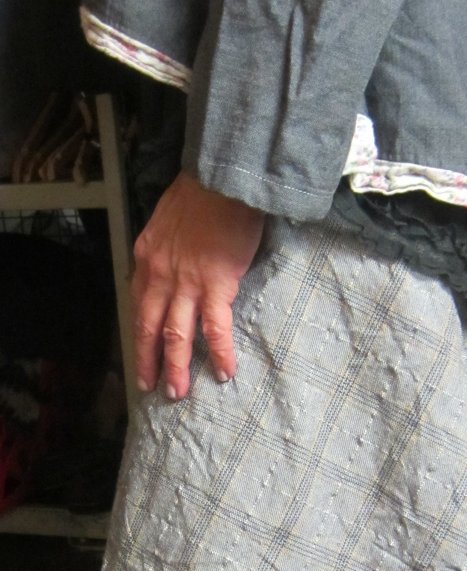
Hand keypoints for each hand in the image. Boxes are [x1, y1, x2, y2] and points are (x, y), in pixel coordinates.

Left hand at [132, 171, 264, 399]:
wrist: (223, 178)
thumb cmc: (202, 193)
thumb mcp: (166, 220)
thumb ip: (165, 248)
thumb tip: (172, 266)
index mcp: (147, 258)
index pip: (138, 304)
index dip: (140, 333)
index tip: (141, 352)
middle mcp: (160, 275)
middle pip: (150, 327)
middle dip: (149, 360)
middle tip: (151, 387)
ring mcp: (186, 283)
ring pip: (176, 334)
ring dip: (176, 366)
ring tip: (178, 392)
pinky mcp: (216, 285)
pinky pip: (215, 328)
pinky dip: (219, 353)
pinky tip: (224, 372)